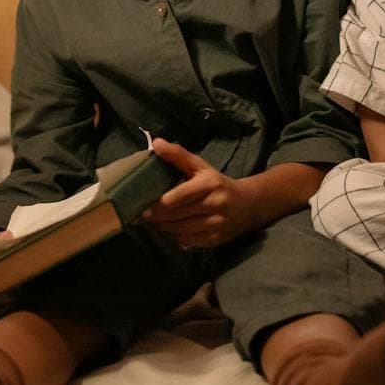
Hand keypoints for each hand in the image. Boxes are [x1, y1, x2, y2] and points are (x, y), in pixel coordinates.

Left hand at [139, 138, 259, 249]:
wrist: (247, 205)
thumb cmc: (217, 183)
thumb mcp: (200, 166)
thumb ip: (178, 155)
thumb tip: (155, 143)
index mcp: (209, 184)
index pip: (176, 198)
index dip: (156, 204)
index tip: (139, 205)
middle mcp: (215, 204)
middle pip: (175, 215)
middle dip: (154, 217)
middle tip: (138, 216)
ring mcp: (216, 224)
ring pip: (178, 230)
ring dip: (161, 227)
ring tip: (150, 222)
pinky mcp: (215, 240)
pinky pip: (186, 241)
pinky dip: (172, 235)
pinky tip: (167, 228)